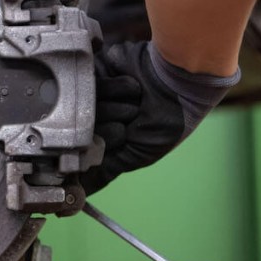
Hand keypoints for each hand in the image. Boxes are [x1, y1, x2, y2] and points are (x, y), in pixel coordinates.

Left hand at [81, 41, 237, 194]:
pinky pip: (90, 82)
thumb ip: (106, 169)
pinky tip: (133, 86)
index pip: (83, 149)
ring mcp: (95, 92)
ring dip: (117, 105)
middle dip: (112, 126)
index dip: (102, 147)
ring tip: (137, 102)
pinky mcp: (96, 70)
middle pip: (82, 129)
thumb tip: (82, 191)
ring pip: (86, 106)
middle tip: (134, 118)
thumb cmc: (166, 122)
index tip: (123, 139)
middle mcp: (98, 115)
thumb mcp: (138, 154)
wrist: (178, 84)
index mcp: (105, 135)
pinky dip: (116, 86)